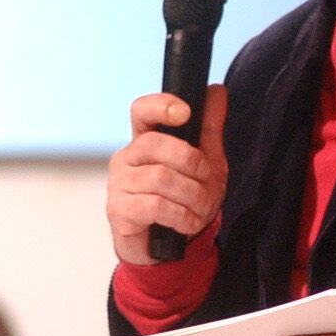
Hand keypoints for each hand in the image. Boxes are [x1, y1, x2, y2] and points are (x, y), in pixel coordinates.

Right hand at [106, 86, 227, 264]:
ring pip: (160, 177)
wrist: (169, 245)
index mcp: (146, 139)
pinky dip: (181, 215)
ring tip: (201, 207)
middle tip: (208, 181)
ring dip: (192, 195)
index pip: (142, 110)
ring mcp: (119, 184)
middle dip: (193, 164)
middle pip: (156, 144)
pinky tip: (187, 223)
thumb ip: (209, 127)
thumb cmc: (184, 197)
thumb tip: (216, 90)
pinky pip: (154, 205)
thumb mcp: (206, 161)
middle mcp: (127, 157)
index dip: (161, 106)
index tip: (185, 113)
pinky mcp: (119, 211)